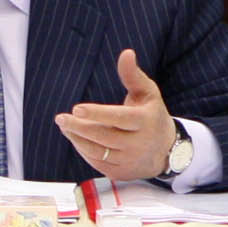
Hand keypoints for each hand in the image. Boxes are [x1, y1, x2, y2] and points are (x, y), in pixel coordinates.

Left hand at [55, 50, 178, 179]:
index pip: (119, 118)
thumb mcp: (148, 93)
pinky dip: (83, 150)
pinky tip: (75, 138)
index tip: (77, 108)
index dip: (97, 114)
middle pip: (104, 136)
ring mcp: (129, 161)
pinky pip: (97, 162)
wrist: (167, 151)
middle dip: (79, 127)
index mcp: (146, 122)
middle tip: (61, 118)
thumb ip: (133, 75)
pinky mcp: (120, 173)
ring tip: (65, 126)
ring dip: (77, 139)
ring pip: (97, 151)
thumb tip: (126, 53)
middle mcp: (139, 144)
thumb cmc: (152, 116)